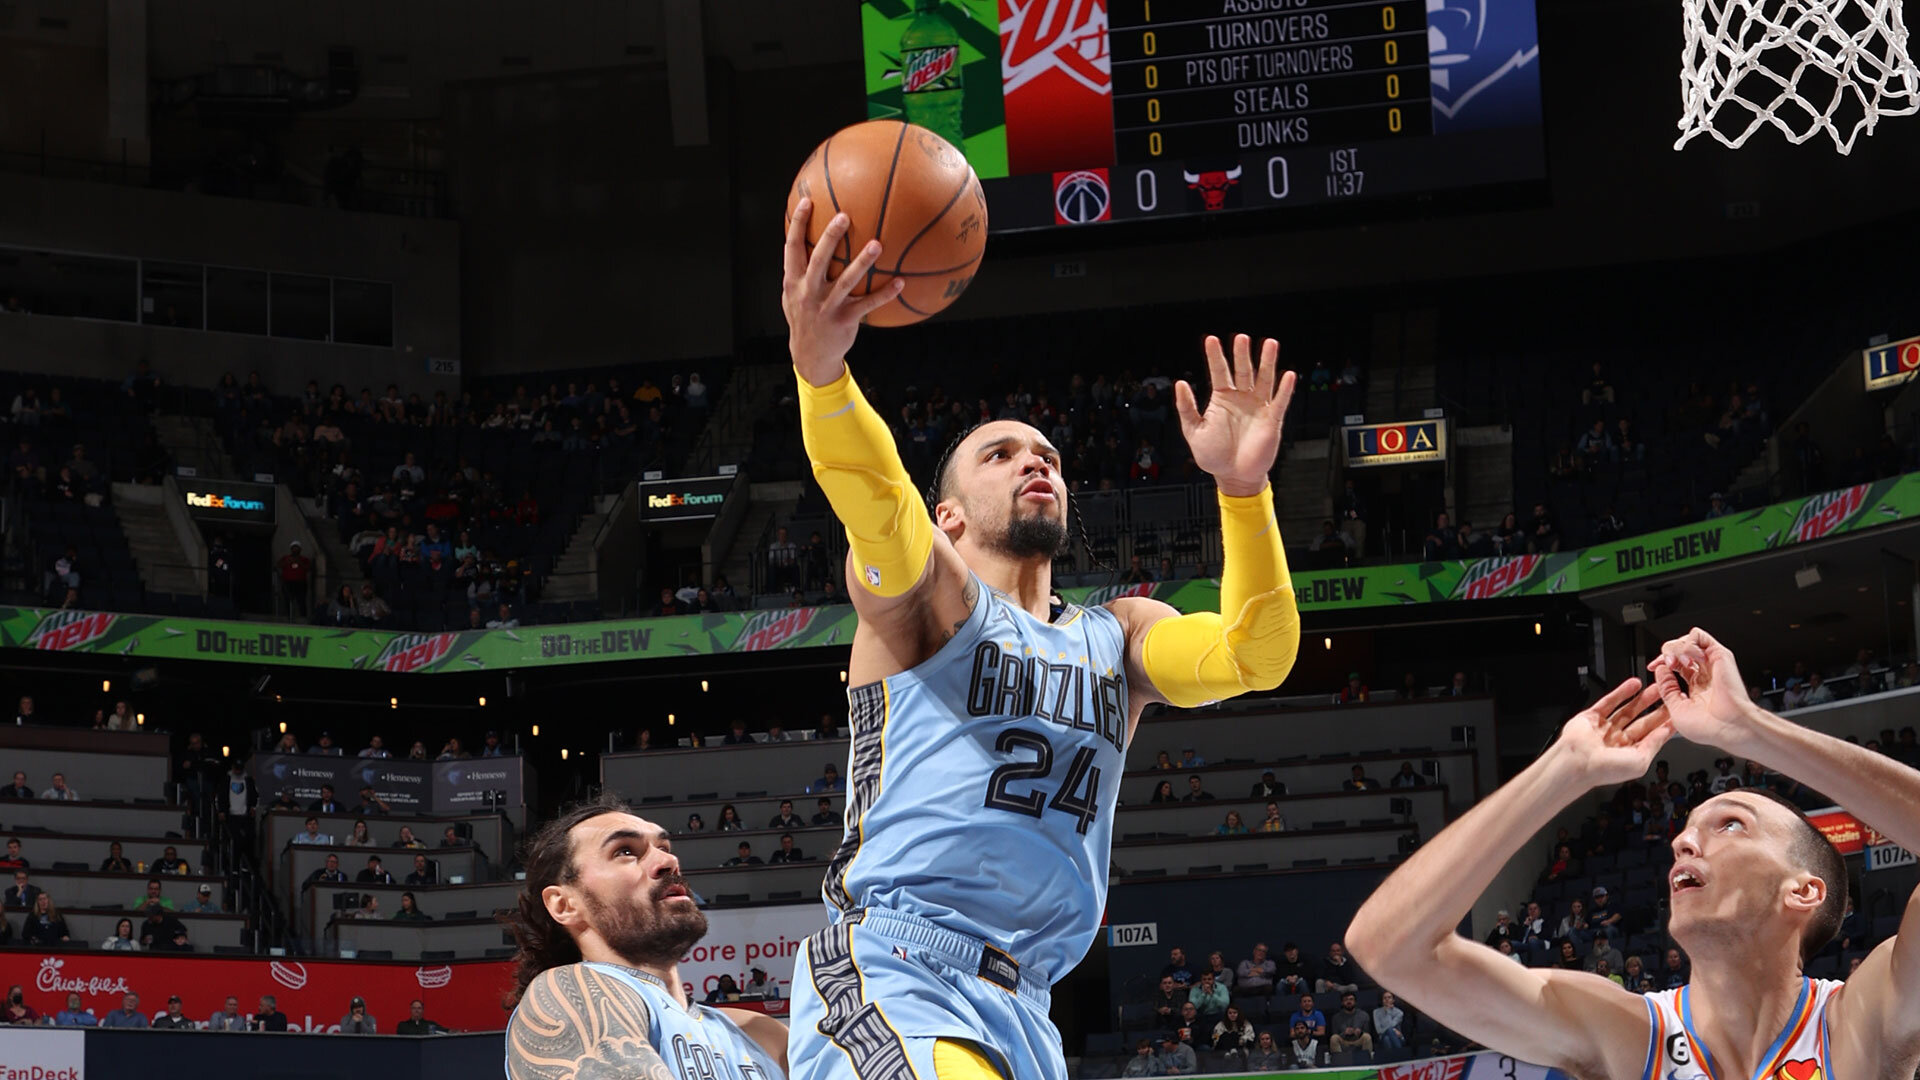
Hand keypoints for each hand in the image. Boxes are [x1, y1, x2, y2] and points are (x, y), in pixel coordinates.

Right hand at [781, 198, 904, 384]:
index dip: (797, 224)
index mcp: (793, 281)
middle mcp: (808, 292)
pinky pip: (868, 304)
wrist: (810, 354)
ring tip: (877, 245)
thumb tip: (808, 238)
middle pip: (819, 259)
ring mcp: (827, 306)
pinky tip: (900, 282)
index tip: (806, 201)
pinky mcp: (844, 320)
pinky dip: (885, 294)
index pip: (792, 248)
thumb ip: (799, 270)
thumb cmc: (804, 317)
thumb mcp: (792, 294)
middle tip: (844, 216)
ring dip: (862, 262)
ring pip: (846, 281)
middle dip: (830, 236)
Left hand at [1174, 335, 1296, 496]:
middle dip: (1242, 354)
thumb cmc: (1213, 456)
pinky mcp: (1271, 420)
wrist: (1233, 476)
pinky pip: (1279, 401)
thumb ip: (1187, 408)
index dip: (1215, 356)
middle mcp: (1241, 398)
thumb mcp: (1194, 431)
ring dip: (1267, 362)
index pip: (1219, 372)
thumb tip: (1179, 383)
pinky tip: (1288, 374)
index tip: (1211, 340)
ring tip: (1270, 344)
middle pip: (1242, 371)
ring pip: (1264, 379)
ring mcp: (1257, 407)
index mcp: (1221, 398)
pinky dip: (1284, 388)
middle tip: (1241, 338)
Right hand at [1549, 676, 1672, 786]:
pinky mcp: (1592, 717)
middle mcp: (1618, 741)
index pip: (1652, 736)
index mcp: (1630, 754)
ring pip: (1627, 709)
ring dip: (1642, 698)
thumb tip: (1666, 732)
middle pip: (1642, 721)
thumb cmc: (1605, 770)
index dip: (1665, 723)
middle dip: (1657, 708)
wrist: (1577, 762)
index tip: (1677, 712)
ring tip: (1656, 687)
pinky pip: (1609, 702)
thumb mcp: (1640, 761)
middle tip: (1671, 696)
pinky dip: (1621, 692)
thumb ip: (1654, 744)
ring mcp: (1605, 728)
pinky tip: (1634, 684)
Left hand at [1648, 627, 1757, 750]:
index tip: (1652, 667)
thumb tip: (1660, 669)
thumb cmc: (1709, 728)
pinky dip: (1688, 643)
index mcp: (1697, 687)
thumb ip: (1667, 688)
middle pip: (1679, 650)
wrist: (1730, 727)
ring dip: (1676, 649)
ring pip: (1687, 640)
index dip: (1661, 662)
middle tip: (1667, 665)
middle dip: (1666, 653)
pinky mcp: (1720, 655)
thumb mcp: (1677, 709)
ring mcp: (1712, 663)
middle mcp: (1705, 673)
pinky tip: (1689, 659)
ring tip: (1679, 664)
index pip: (1676, 665)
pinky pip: (1698, 636)